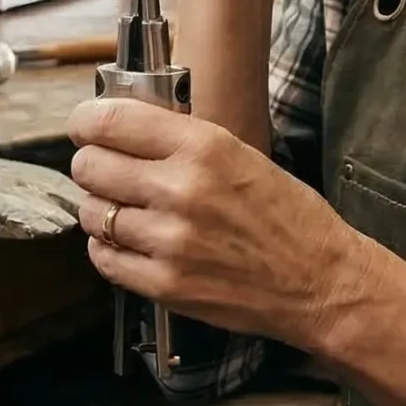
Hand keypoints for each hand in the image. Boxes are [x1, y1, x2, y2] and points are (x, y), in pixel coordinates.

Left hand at [68, 95, 374, 355]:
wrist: (319, 282)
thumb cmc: (284, 215)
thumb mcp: (239, 153)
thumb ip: (178, 139)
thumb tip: (117, 124)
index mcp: (202, 147)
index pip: (108, 121)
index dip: (86, 123)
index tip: (86, 128)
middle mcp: (181, 190)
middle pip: (89, 167)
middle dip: (94, 166)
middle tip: (110, 172)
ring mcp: (169, 241)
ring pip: (92, 214)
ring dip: (102, 210)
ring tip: (128, 211)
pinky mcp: (164, 284)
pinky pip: (104, 258)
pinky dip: (109, 249)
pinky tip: (132, 243)